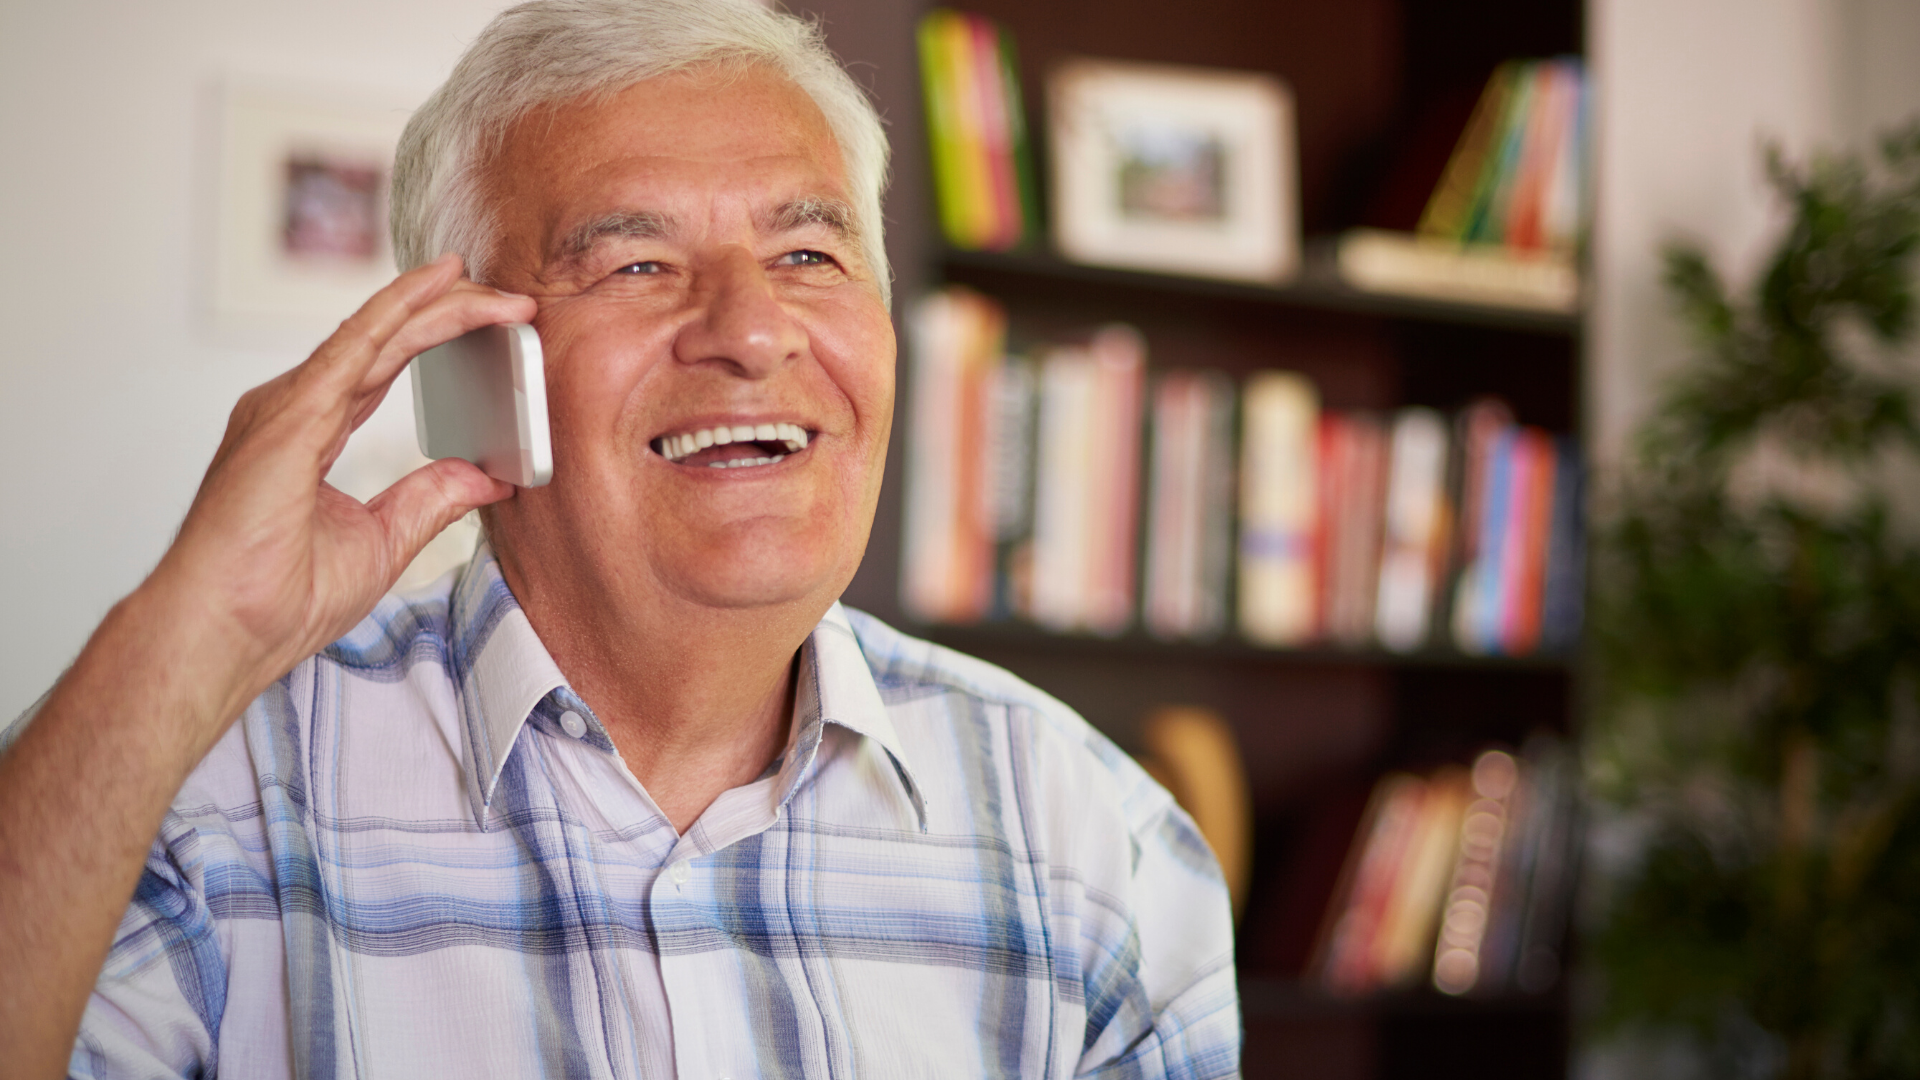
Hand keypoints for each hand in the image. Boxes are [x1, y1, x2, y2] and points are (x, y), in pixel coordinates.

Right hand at [148, 254, 535, 729]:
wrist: (227, 629)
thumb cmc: (278, 600)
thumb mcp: (383, 541)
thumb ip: (432, 500)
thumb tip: (488, 477)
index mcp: (308, 433)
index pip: (381, 366)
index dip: (433, 337)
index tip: (491, 322)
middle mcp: (293, 407)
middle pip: (382, 339)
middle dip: (447, 311)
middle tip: (510, 298)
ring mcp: (287, 405)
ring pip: (375, 331)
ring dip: (436, 304)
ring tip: (492, 287)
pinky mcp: (292, 414)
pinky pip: (357, 345)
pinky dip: (399, 311)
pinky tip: (439, 287)